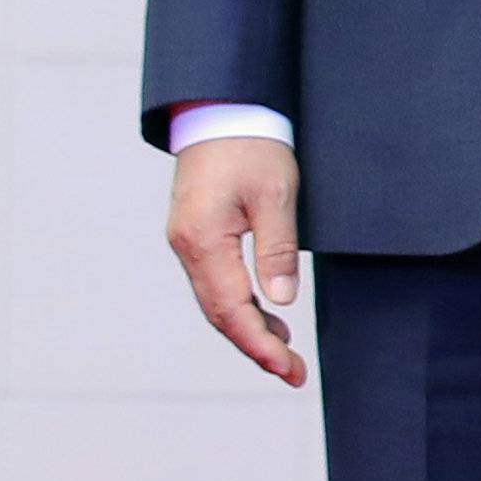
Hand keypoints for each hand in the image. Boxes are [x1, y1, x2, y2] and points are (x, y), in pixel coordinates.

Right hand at [166, 137, 307, 385]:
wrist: (221, 108)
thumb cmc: (251, 144)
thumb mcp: (276, 193)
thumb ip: (276, 249)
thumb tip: (281, 301)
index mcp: (202, 239)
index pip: (231, 309)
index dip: (260, 344)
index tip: (289, 368)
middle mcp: (186, 246)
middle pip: (219, 314)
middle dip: (256, 347)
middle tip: (294, 373)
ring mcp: (187, 241)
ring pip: (216, 301)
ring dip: (248, 329)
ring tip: (286, 351)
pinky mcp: (195, 234)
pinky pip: (215, 282)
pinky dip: (239, 305)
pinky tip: (265, 314)